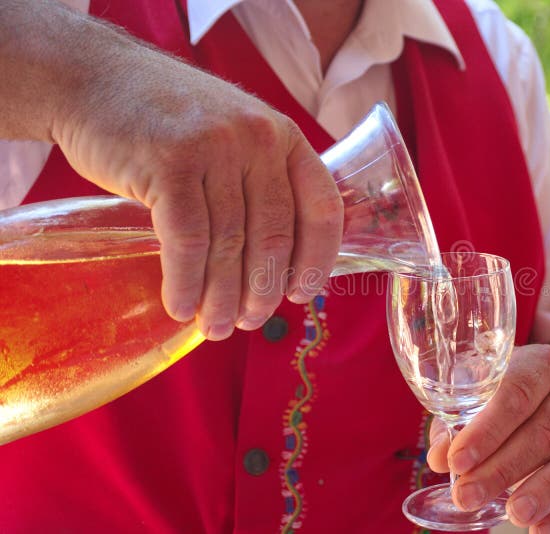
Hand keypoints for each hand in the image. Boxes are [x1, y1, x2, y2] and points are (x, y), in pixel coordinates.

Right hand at [49, 20, 342, 339]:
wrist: (95, 78)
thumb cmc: (167, 121)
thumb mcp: (231, 135)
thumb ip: (256, 182)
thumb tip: (273, 265)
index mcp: (283, 136)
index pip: (321, 207)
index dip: (316, 259)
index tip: (302, 295)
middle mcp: (258, 139)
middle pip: (274, 235)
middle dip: (263, 290)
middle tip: (248, 321)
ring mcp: (216, 148)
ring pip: (230, 243)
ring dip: (222, 297)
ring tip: (215, 326)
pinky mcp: (170, 163)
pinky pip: (188, 240)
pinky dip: (186, 282)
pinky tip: (180, 306)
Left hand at [427, 344, 549, 533]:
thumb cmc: (510, 400)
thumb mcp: (481, 398)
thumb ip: (456, 424)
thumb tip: (439, 457)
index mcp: (542, 364)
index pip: (515, 393)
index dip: (486, 430)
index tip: (457, 461)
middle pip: (543, 431)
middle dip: (502, 469)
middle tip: (467, 496)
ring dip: (545, 490)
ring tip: (513, 514)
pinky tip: (542, 530)